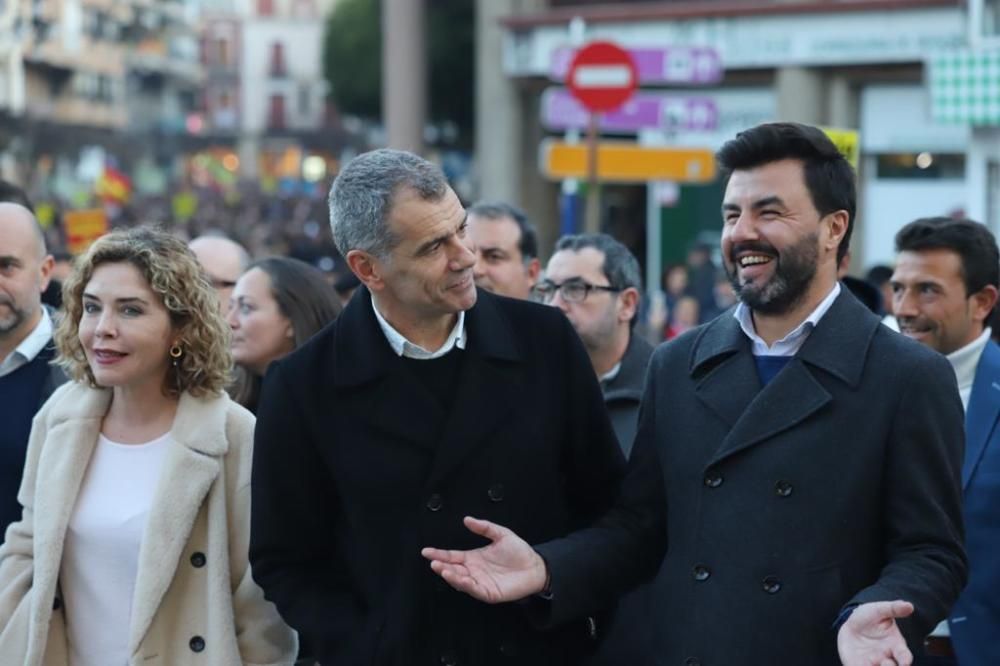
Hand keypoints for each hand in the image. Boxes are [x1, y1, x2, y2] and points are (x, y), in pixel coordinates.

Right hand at [421, 516, 547, 603]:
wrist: (536, 567)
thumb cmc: (519, 552)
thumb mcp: (501, 534)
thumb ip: (484, 527)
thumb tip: (467, 519)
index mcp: (473, 558)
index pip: (452, 556)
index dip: (439, 554)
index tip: (426, 551)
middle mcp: (474, 571)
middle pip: (453, 569)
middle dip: (441, 566)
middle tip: (433, 562)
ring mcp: (480, 583)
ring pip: (460, 581)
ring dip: (451, 576)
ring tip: (443, 569)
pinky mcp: (489, 593)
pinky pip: (475, 590)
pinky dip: (466, 585)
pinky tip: (462, 579)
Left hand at [837, 600, 914, 665]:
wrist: (850, 624)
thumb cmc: (869, 617)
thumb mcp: (879, 610)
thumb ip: (893, 608)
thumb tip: (909, 605)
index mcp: (895, 645)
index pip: (904, 655)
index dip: (905, 660)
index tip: (905, 662)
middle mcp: (886, 657)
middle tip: (886, 664)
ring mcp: (872, 663)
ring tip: (872, 665)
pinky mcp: (858, 665)